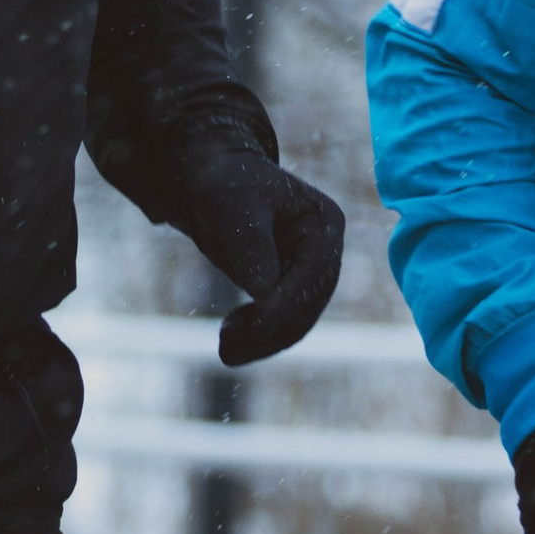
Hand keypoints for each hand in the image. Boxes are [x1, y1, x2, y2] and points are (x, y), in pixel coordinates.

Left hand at [174, 143, 347, 364]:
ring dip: (263, 340)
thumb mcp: (233, 205)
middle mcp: (324, 251)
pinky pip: (281, 324)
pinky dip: (259, 336)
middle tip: (227, 348)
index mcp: (324, 222)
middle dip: (272, 329)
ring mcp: (308, 273)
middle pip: (310, 303)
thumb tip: (264, 292)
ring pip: (297, 322)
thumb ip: (251, 244)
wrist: (210, 186)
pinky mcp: (288, 290)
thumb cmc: (226, 185)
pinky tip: (230, 336)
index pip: (314, 271)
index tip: (255, 324)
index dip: (287, 301)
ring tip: (226, 348)